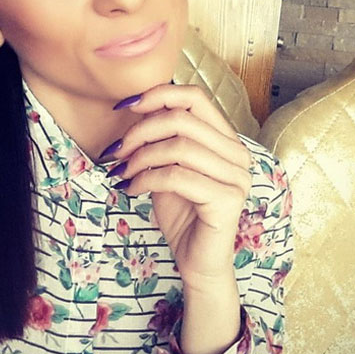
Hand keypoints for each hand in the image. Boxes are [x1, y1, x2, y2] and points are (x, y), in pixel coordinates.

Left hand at [108, 83, 252, 287]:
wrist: (195, 259)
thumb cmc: (180, 211)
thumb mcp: (166, 164)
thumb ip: (160, 137)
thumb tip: (134, 106)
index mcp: (225, 138)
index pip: (195, 97)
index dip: (158, 95)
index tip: (126, 106)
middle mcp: (237, 153)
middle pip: (182, 119)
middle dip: (141, 131)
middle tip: (117, 151)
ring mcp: (236, 176)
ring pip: (178, 147)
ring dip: (141, 157)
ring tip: (122, 172)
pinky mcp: (227, 199)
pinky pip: (177, 176)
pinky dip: (146, 179)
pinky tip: (132, 189)